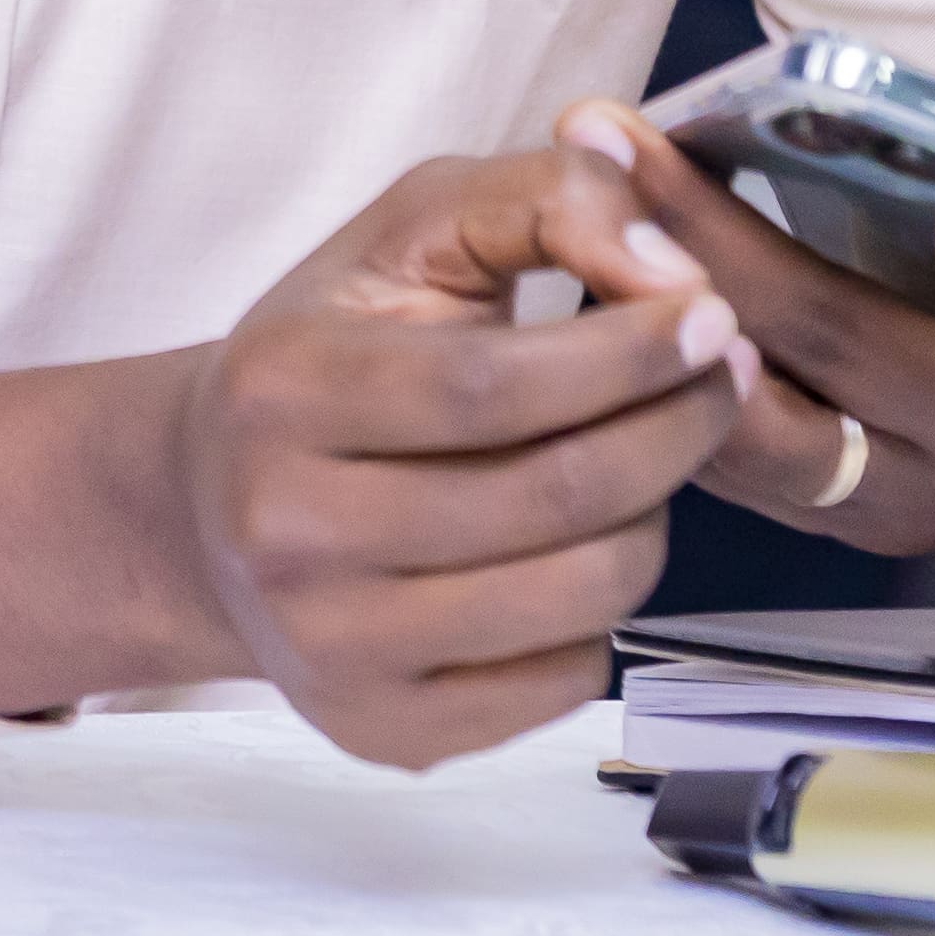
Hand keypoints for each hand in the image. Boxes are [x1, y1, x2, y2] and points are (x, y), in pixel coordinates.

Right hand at [178, 149, 757, 769]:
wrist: (210, 510)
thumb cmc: (334, 348)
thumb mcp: (410, 232)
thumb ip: (544, 204)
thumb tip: (668, 267)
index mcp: (281, 390)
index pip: (485, 385)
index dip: (621, 354)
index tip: (708, 314)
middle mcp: (287, 534)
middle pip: (548, 495)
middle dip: (675, 426)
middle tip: (724, 375)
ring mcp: (333, 649)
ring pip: (577, 595)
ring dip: (656, 516)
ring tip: (651, 458)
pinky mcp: (383, 731)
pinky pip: (563, 681)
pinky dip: (604, 608)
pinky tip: (578, 545)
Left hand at [563, 58, 934, 568]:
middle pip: (856, 356)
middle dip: (730, 253)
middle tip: (623, 149)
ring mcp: (901, 491)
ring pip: (769, 434)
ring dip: (661, 328)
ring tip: (576, 220)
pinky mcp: (833, 515)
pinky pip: (730, 463)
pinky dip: (656, 385)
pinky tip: (582, 282)